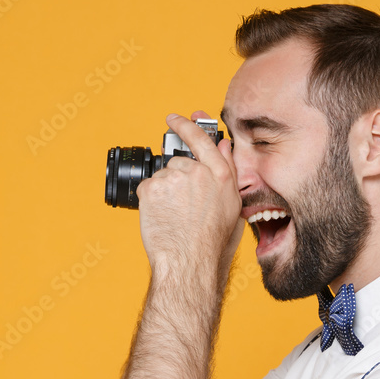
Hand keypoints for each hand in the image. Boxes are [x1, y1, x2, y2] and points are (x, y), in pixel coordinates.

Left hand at [136, 111, 244, 287]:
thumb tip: (223, 146)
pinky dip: (150, 201)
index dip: (186, 125)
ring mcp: (172, 178)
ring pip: (162, 177)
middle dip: (176, 180)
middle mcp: (197, 172)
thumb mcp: (232, 205)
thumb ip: (228, 171)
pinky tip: (161, 216)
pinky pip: (147, 187)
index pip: (202, 140)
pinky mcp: (152, 188)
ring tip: (173, 215)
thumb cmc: (212, 241)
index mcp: (219, 176)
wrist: (188, 259)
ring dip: (164, 192)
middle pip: (178, 163)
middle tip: (180, 205)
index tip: (174, 118)